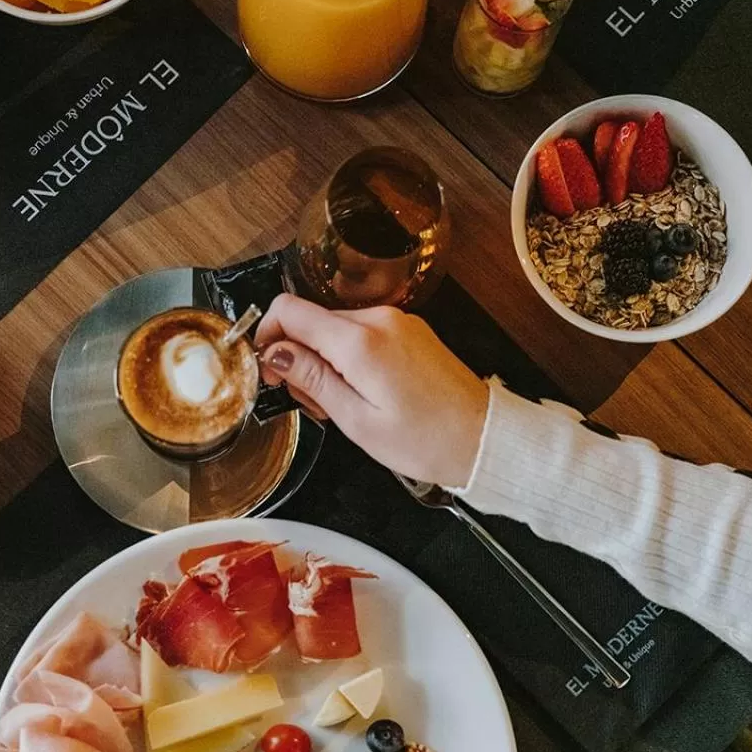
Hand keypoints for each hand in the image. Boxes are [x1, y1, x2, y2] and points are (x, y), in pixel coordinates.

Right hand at [255, 295, 490, 488]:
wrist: (483, 438)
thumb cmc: (424, 440)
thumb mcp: (356, 419)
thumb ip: (312, 378)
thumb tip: (274, 351)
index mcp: (360, 341)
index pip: (289, 311)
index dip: (268, 337)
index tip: (270, 371)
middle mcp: (378, 319)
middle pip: (311, 320)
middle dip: (297, 356)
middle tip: (312, 402)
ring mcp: (396, 320)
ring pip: (334, 328)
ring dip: (323, 360)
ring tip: (341, 405)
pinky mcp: (408, 329)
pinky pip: (361, 333)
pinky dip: (348, 358)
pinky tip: (361, 392)